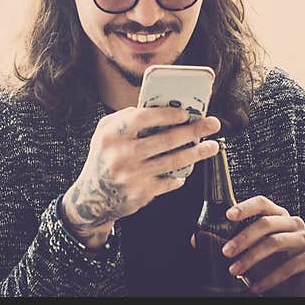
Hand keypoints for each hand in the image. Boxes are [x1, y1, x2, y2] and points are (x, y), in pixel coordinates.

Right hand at [62, 107, 220, 248]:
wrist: (93, 197)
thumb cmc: (104, 157)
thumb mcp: (104, 133)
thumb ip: (126, 117)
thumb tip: (160, 107)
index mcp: (111, 135)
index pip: (141, 118)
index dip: (165, 114)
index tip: (185, 113)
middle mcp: (121, 155)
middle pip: (165, 140)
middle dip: (193, 131)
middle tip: (211, 125)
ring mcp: (132, 176)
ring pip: (172, 161)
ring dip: (196, 153)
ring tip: (212, 146)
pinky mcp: (141, 193)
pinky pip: (169, 181)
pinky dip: (180, 175)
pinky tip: (186, 168)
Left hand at [217, 195, 304, 295]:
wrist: (300, 283)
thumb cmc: (273, 262)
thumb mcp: (250, 251)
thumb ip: (227, 242)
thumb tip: (197, 239)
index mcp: (277, 215)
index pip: (262, 203)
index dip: (245, 207)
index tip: (228, 215)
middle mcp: (293, 222)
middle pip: (266, 223)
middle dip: (243, 238)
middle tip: (226, 252)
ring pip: (275, 243)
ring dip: (252, 258)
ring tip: (235, 270)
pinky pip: (289, 266)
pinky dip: (269, 278)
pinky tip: (255, 287)